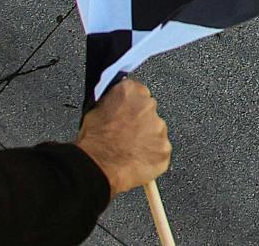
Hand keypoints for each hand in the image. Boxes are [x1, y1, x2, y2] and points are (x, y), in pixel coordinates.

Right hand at [74, 78, 170, 197]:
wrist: (98, 167)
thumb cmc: (93, 142)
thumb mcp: (95, 111)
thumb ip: (113, 103)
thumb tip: (116, 105)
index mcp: (130, 91)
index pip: (137, 91)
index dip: (131, 106)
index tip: (128, 114)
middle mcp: (148, 106)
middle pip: (149, 111)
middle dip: (141, 122)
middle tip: (127, 136)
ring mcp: (159, 129)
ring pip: (156, 132)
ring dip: (147, 140)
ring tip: (130, 151)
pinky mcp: (164, 150)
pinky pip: (160, 152)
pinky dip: (152, 158)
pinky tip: (136, 161)